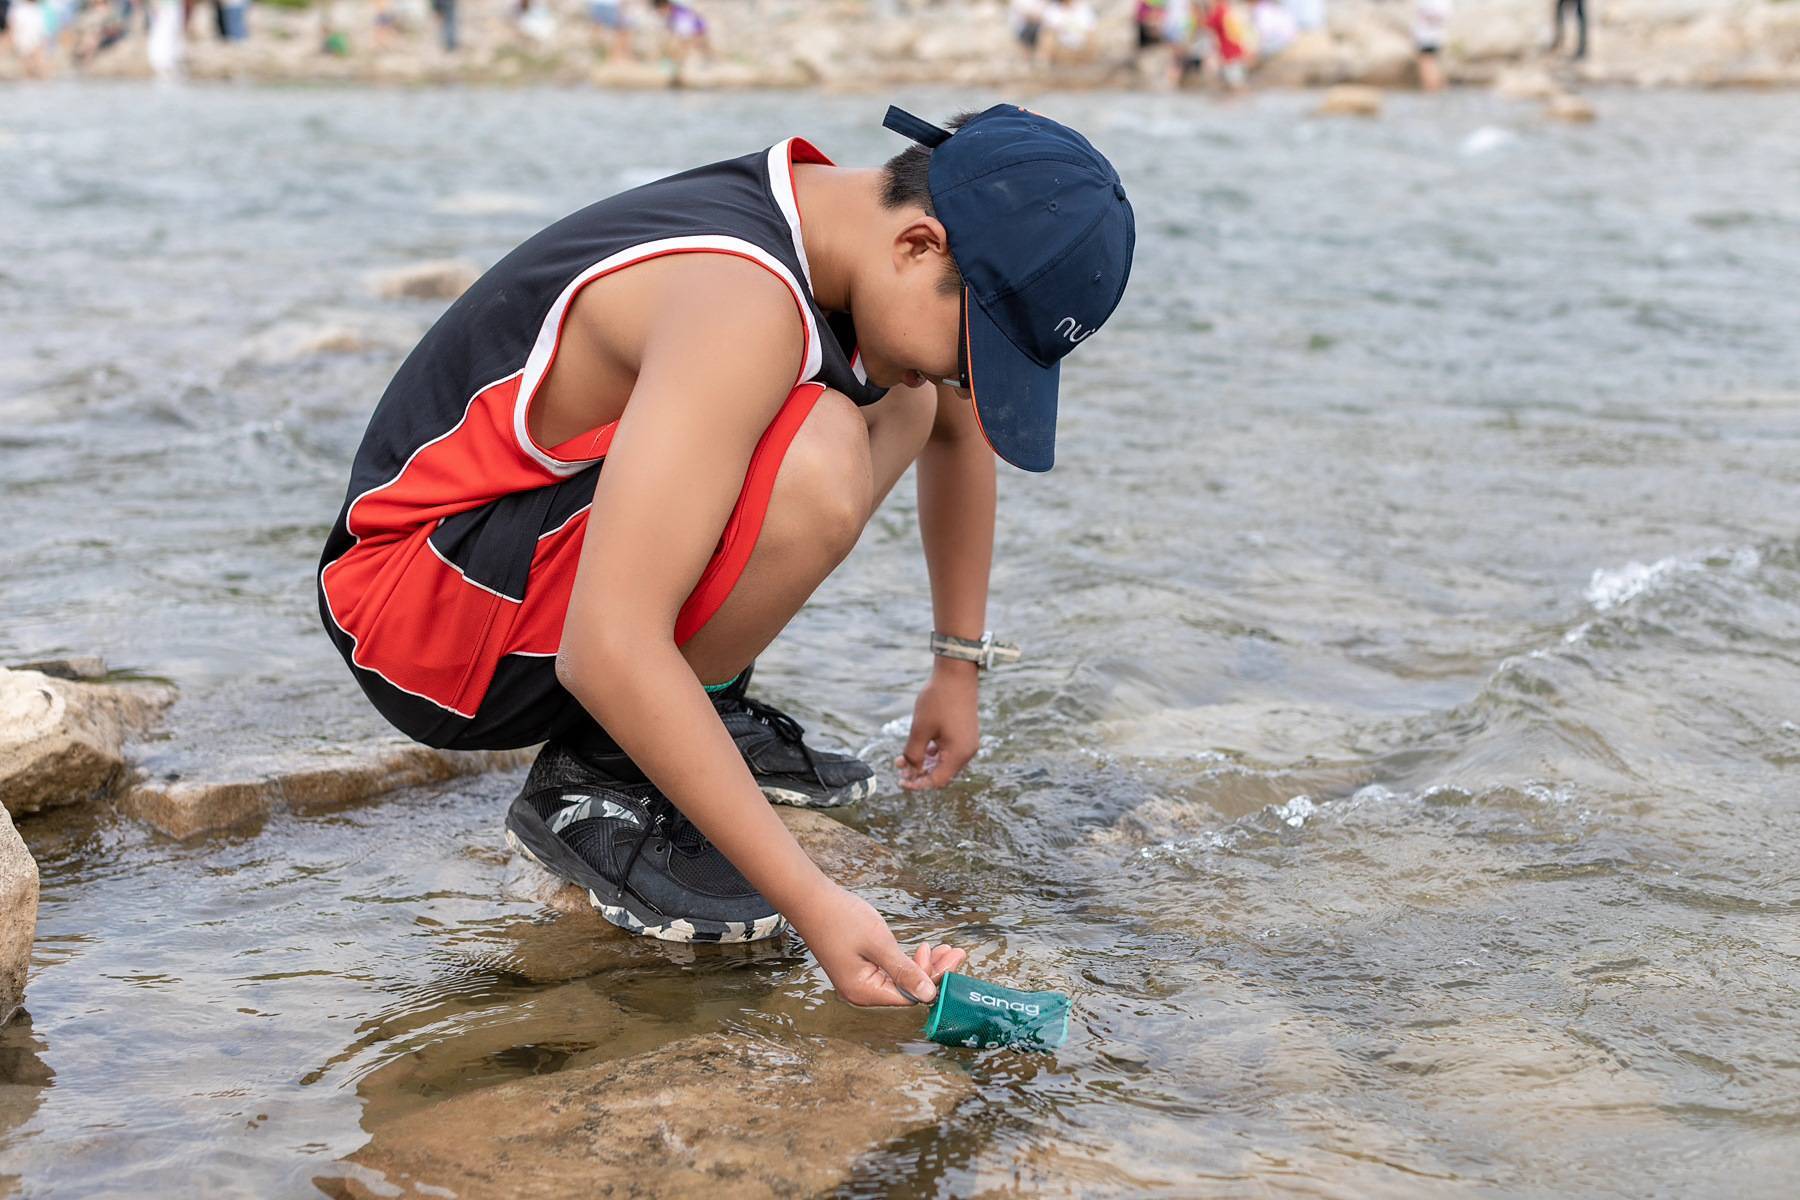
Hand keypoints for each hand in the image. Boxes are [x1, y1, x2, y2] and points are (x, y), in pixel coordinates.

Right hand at [791, 883, 964, 1006]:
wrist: (810, 899)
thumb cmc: (841, 918)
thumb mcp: (879, 943)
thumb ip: (905, 970)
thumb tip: (929, 995)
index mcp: (864, 992)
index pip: (910, 995)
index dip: (935, 979)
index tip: (955, 960)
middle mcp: (861, 992)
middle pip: (907, 988)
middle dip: (933, 970)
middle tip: (957, 952)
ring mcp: (859, 980)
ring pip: (900, 978)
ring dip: (923, 964)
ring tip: (946, 948)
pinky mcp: (859, 967)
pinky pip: (890, 970)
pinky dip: (907, 960)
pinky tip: (923, 949)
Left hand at [896, 662, 978, 790]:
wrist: (957, 673)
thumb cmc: (937, 700)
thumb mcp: (920, 729)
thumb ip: (913, 753)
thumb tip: (910, 771)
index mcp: (958, 754)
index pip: (937, 781)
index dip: (918, 784)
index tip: (900, 782)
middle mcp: (967, 751)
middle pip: (942, 773)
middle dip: (919, 773)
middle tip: (900, 770)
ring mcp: (968, 741)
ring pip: (944, 761)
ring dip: (925, 762)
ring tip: (904, 759)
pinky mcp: (966, 732)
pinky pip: (949, 750)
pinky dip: (934, 752)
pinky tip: (921, 748)